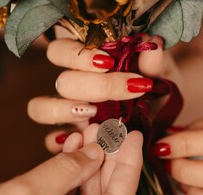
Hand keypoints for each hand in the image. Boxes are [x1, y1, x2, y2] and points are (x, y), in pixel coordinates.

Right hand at [28, 20, 202, 152]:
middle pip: (62, 82)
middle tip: (127, 92)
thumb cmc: (153, 88)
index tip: (109, 62)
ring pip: (40, 107)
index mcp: (87, 62)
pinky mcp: (71, 136)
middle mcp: (74, 85)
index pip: (61, 50)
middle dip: (95, 88)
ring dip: (64, 111)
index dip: (79, 56)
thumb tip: (151, 45)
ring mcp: (69, 111)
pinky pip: (50, 140)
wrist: (161, 117)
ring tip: (94, 114)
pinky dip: (58, 142)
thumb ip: (154, 62)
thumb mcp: (159, 74)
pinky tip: (80, 140)